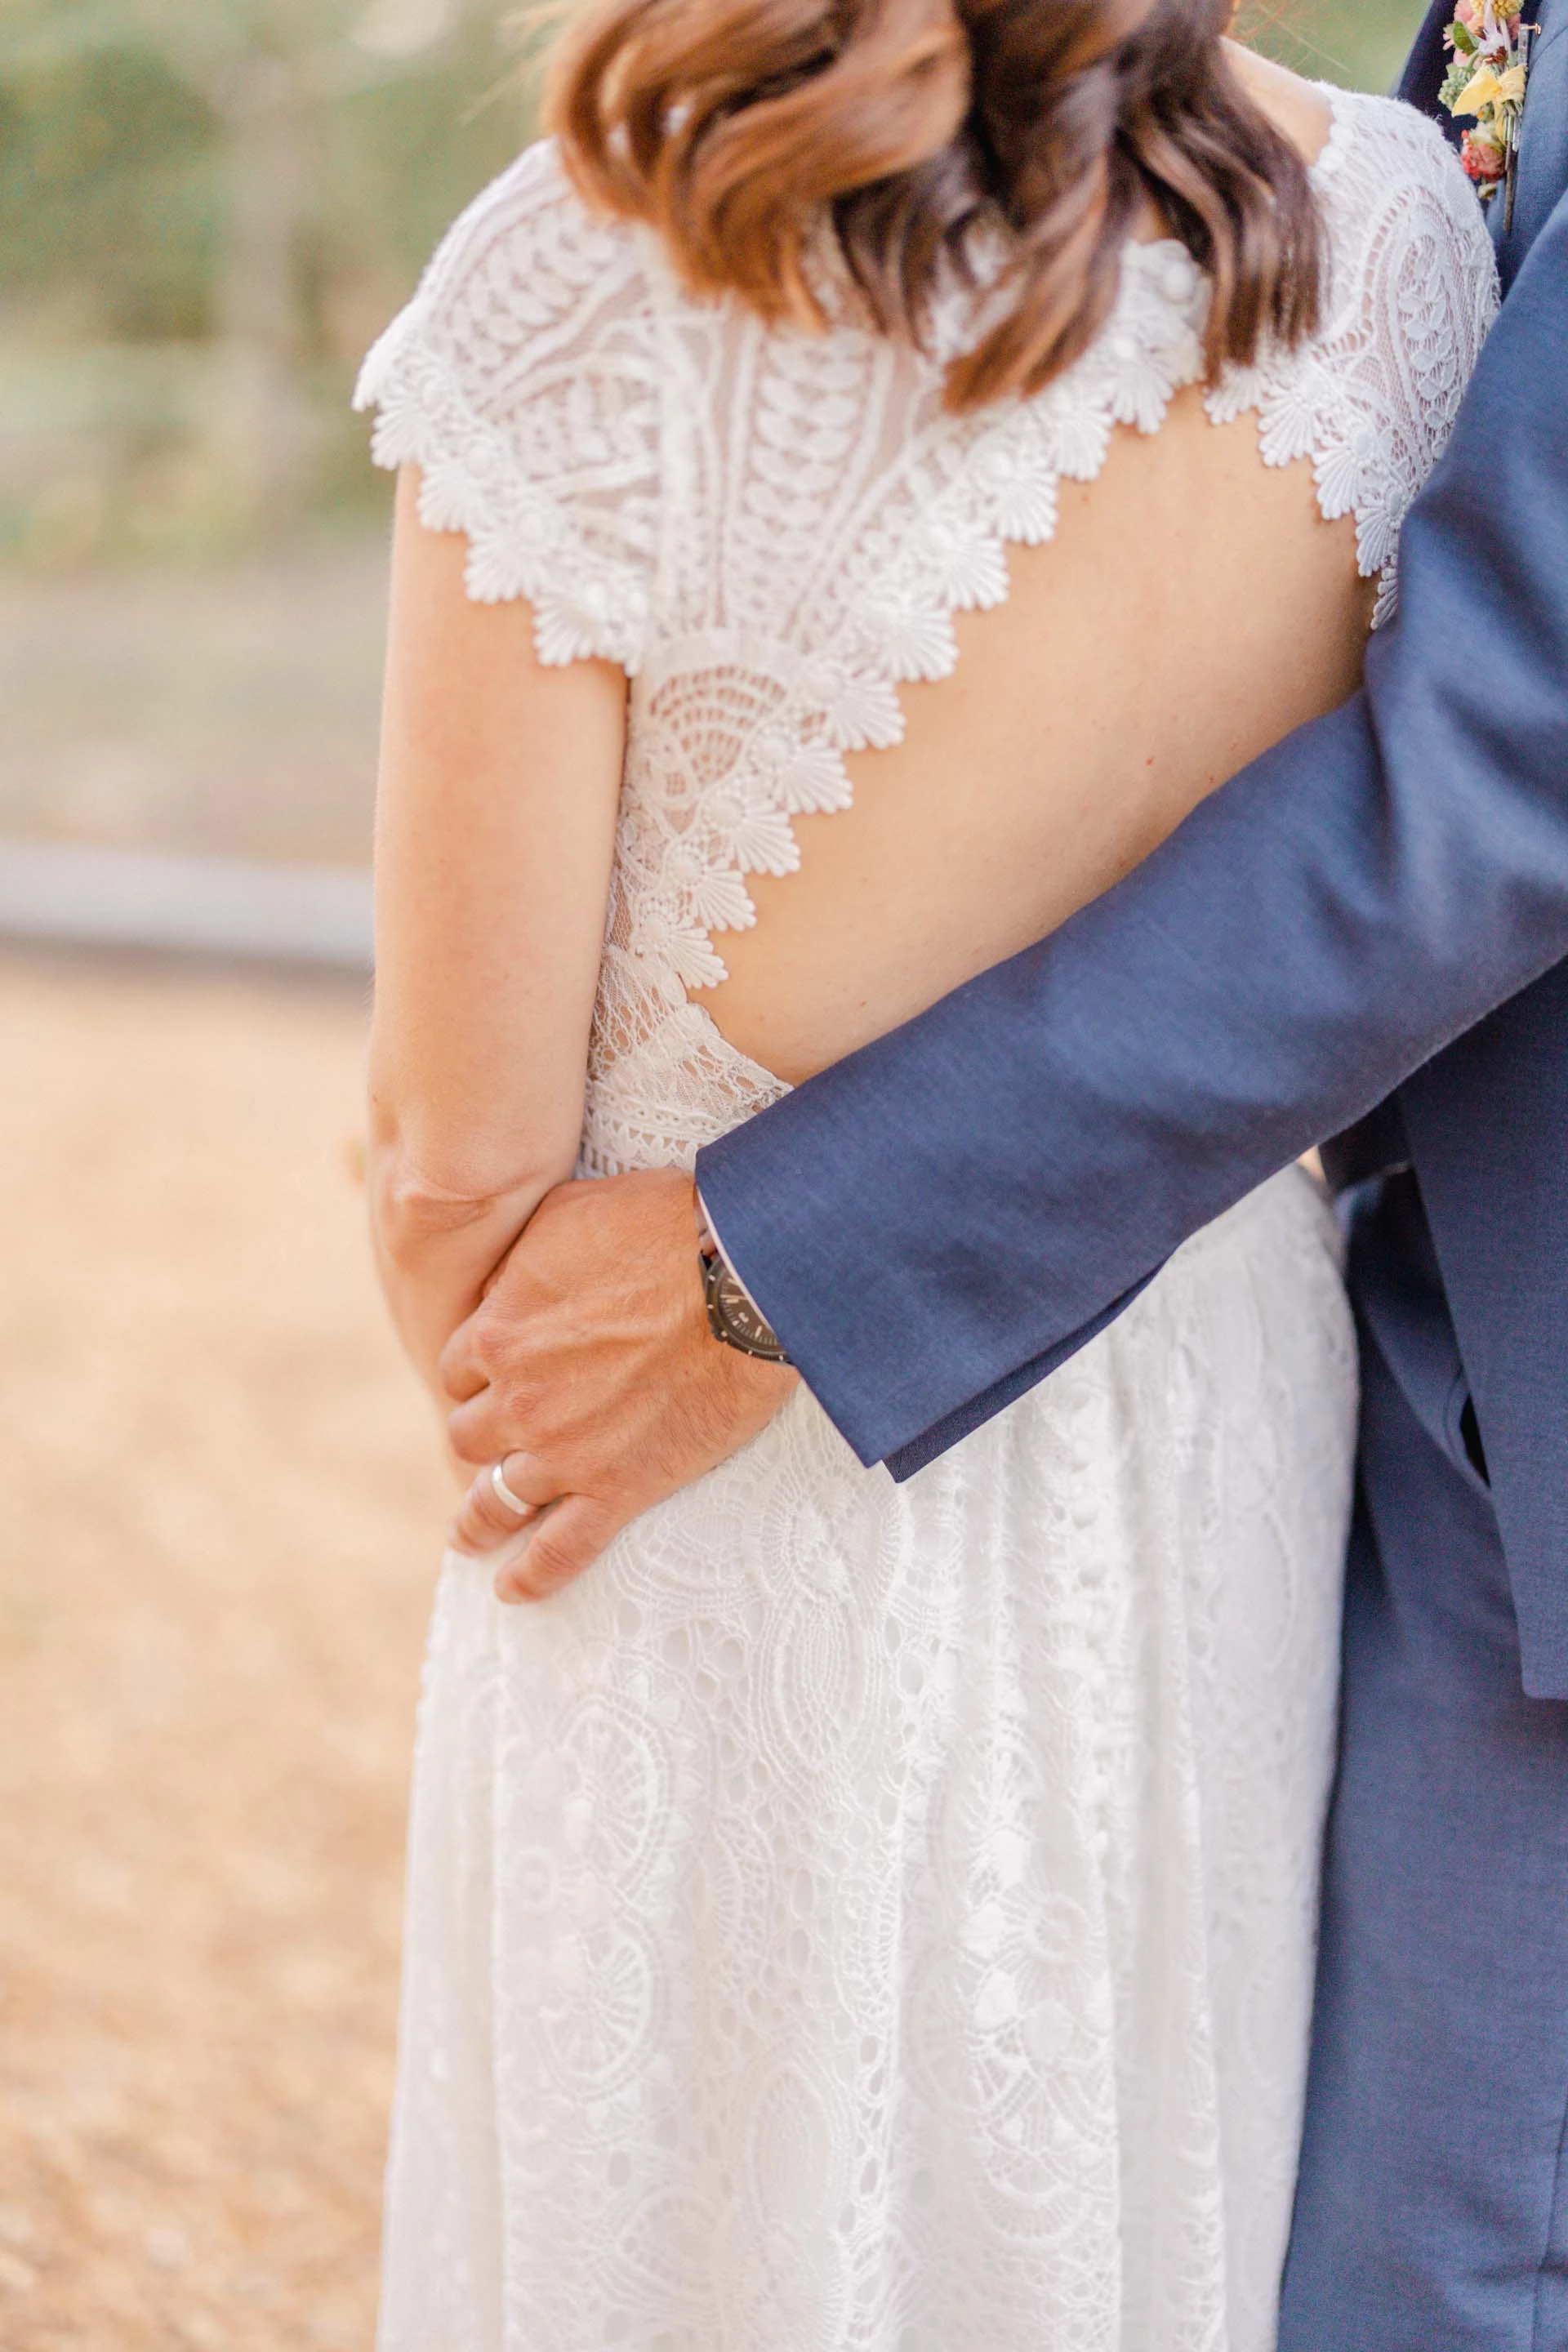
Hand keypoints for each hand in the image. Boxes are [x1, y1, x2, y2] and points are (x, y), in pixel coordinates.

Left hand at [440, 1167, 797, 1600]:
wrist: (743, 1274)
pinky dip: (531, 1577)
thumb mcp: (567, 1215)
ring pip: (494, 1500)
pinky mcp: (620, 1488)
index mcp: (498, 1332)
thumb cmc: (664, 1227)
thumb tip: (503, 1281)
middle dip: (482, 1434)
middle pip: (469, 1434)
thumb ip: (522, 1258)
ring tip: (470, 1535)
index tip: (496, 1378)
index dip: (478, 1373)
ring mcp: (565, 1451)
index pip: (459, 1368)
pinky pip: (560, 1551)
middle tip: (499, 1441)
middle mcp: (517, 1399)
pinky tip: (512, 1589)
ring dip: (478, 1519)